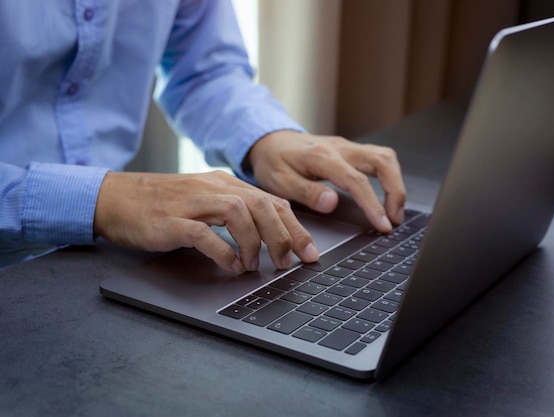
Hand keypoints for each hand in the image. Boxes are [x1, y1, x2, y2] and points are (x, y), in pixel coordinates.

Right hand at [93, 171, 318, 272]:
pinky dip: (223, 251)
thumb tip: (267, 238)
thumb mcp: (205, 202)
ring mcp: (192, 202)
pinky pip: (204, 234)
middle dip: (282, 237)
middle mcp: (213, 188)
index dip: (295, 228)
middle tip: (287, 263)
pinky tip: (230, 266)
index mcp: (225, 184)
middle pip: (262, 206)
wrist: (116, 198)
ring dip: (254, 243)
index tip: (309, 252)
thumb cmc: (162, 205)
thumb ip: (235, 214)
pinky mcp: (172, 220)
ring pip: (239, 214)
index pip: (271, 201)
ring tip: (254, 265)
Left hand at [247, 131, 405, 232]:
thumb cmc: (273, 162)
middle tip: (395, 218)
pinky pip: (379, 158)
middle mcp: (340, 148)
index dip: (373, 204)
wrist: (270, 140)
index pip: (357, 180)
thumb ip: (306, 192)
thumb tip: (331, 203)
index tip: (383, 224)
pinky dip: (390, 176)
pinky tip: (388, 195)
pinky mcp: (351, 150)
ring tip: (395, 211)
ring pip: (385, 157)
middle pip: (382, 161)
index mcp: (322, 157)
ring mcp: (348, 147)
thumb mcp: (279, 182)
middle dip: (395, 191)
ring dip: (396, 183)